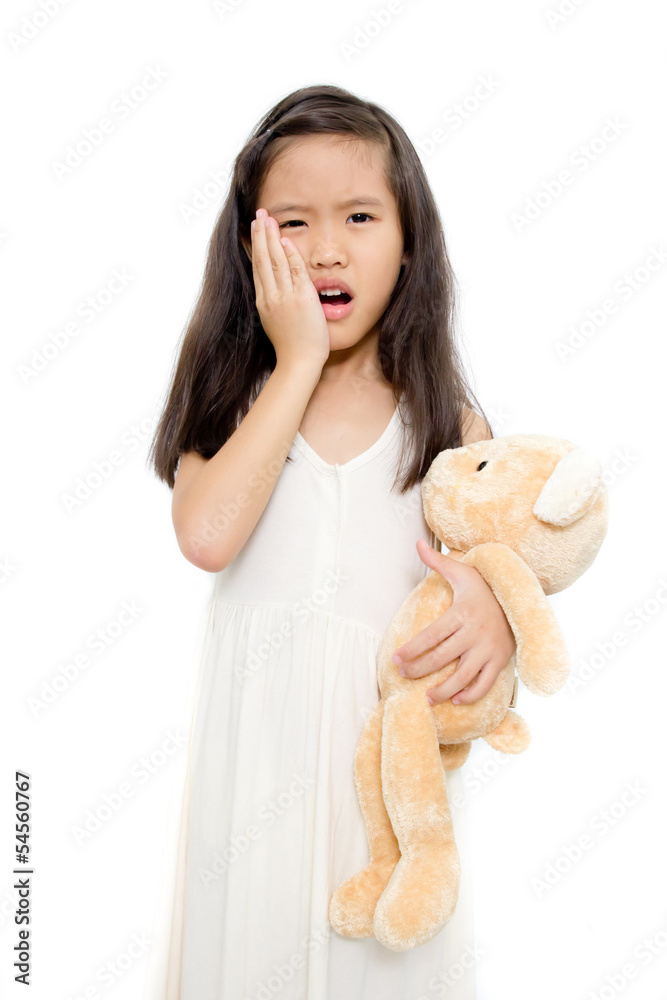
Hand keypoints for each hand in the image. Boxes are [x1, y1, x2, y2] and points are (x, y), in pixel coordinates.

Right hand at [250, 207, 329, 369]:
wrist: (299, 363)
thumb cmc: (292, 348)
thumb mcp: (278, 323)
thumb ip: (277, 305)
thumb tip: (278, 293)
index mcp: (264, 302)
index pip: (258, 268)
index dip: (255, 246)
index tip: (254, 230)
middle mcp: (271, 297)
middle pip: (262, 259)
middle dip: (260, 234)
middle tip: (259, 214)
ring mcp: (284, 297)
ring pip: (275, 261)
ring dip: (271, 237)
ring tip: (268, 219)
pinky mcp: (301, 299)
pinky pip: (294, 271)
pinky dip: (290, 254)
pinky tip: (285, 239)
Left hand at [392, 538, 516, 705]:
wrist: (522, 596)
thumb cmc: (485, 586)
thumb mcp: (462, 572)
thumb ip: (438, 562)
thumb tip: (418, 544)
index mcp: (461, 613)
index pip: (431, 635)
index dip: (412, 649)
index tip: (395, 659)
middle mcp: (474, 633)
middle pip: (442, 657)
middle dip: (419, 669)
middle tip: (403, 676)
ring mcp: (489, 649)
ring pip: (463, 676)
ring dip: (443, 690)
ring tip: (427, 698)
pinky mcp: (501, 660)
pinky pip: (485, 683)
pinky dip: (471, 695)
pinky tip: (456, 700)